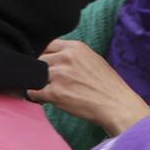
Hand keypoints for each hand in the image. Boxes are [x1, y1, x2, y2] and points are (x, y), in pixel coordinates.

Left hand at [30, 39, 149, 135]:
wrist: (117, 105)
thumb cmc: (108, 85)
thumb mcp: (93, 59)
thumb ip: (73, 55)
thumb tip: (54, 57)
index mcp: (75, 47)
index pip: (46, 45)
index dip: (45, 56)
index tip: (48, 65)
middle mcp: (66, 58)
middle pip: (38, 60)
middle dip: (42, 71)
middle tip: (50, 81)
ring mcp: (59, 75)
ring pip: (34, 76)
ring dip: (39, 84)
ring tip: (50, 91)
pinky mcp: (55, 93)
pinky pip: (33, 93)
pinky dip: (36, 97)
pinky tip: (46, 100)